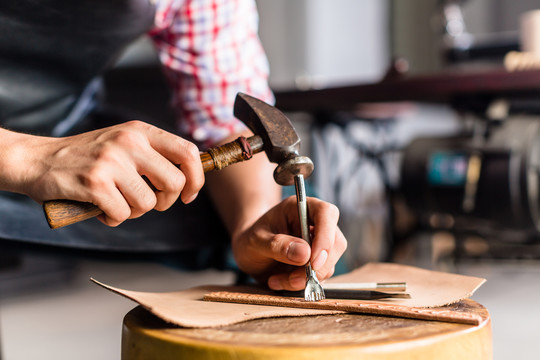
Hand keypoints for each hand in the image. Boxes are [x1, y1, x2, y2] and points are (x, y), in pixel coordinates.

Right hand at [6, 121, 203, 225]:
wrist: (38, 160)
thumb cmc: (88, 157)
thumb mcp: (124, 144)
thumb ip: (153, 156)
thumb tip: (188, 180)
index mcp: (141, 131)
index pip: (188, 152)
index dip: (196, 178)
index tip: (188, 195)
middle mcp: (129, 142)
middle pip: (174, 183)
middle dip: (165, 202)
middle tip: (148, 203)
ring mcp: (112, 162)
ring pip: (148, 203)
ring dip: (134, 212)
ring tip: (115, 202)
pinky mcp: (95, 183)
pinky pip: (122, 215)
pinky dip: (112, 219)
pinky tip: (99, 207)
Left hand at [232, 196, 346, 290]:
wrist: (247, 252)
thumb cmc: (250, 239)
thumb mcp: (255, 241)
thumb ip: (277, 245)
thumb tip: (305, 253)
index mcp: (299, 207)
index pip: (326, 213)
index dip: (325, 236)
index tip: (313, 261)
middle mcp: (314, 223)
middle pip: (335, 243)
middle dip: (317, 266)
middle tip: (292, 278)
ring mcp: (318, 244)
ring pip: (329, 264)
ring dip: (305, 278)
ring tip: (276, 279)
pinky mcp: (317, 262)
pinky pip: (319, 277)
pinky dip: (300, 284)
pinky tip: (279, 281)